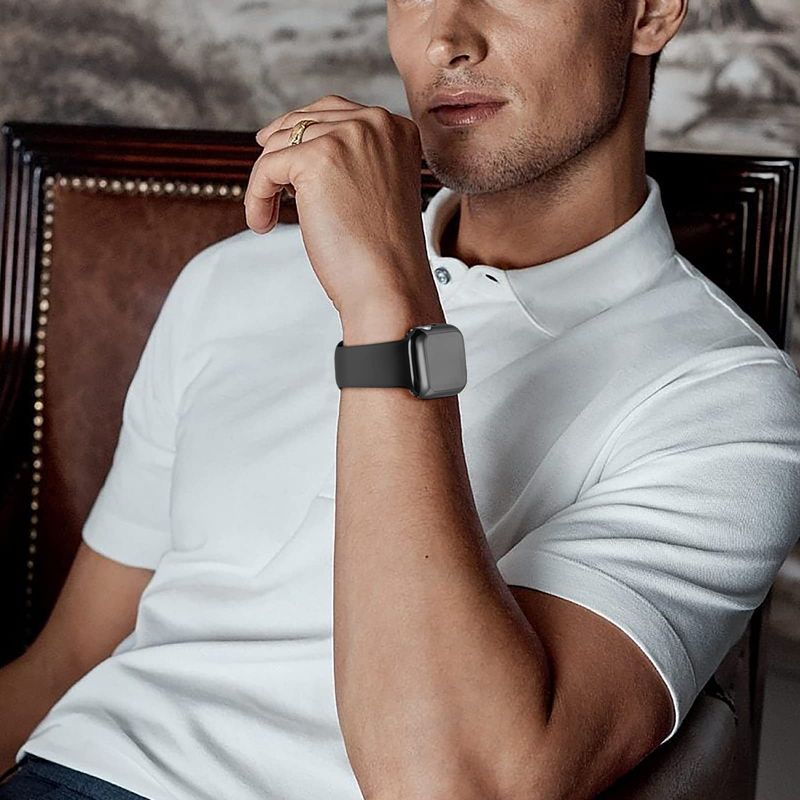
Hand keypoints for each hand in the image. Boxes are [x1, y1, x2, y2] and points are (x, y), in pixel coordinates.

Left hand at [244, 95, 436, 320]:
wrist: (389, 283)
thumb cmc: (382, 252)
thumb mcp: (376, 188)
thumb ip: (353, 159)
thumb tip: (295, 140)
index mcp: (396, 128)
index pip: (334, 112)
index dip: (301, 138)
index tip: (280, 159)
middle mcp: (375, 123)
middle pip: (303, 122)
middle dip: (278, 155)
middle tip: (267, 188)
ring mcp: (347, 137)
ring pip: (279, 144)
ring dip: (265, 182)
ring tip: (268, 217)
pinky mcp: (316, 159)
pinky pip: (266, 168)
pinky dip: (257, 197)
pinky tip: (263, 223)